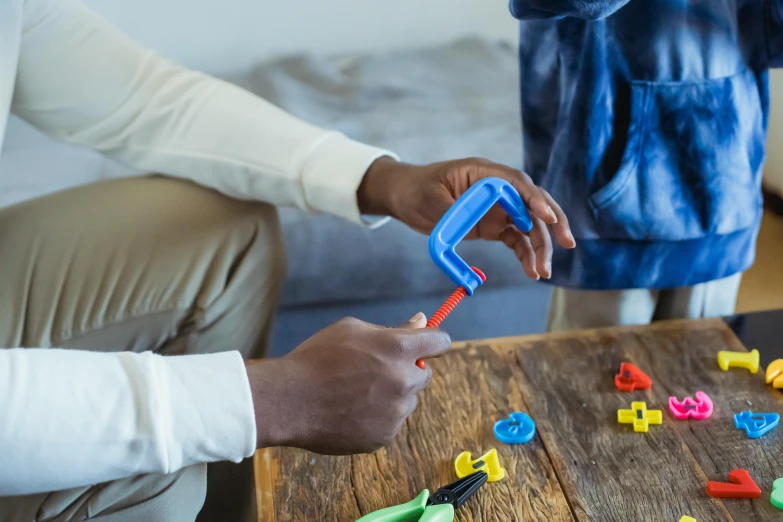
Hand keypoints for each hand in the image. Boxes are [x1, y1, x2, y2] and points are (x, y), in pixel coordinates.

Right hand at [245, 313, 448, 454]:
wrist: (289, 401)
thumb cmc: (317, 358)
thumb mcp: (352, 330)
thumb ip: (393, 329)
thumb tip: (421, 322)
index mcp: (398, 349)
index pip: (439, 342)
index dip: (433, 341)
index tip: (426, 344)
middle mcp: (403, 380)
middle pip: (425, 374)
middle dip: (407, 370)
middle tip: (375, 370)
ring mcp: (396, 412)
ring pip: (408, 400)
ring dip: (393, 395)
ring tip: (356, 393)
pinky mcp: (384, 436)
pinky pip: (391, 422)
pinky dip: (379, 417)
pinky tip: (352, 411)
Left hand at [358, 157, 575, 279]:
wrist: (405, 197)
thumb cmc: (417, 189)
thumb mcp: (431, 200)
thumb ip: (452, 213)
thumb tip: (468, 226)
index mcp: (484, 173)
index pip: (516, 183)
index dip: (535, 199)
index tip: (548, 217)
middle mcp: (497, 190)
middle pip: (532, 203)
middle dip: (552, 223)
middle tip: (567, 243)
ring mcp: (498, 208)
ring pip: (528, 226)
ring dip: (539, 247)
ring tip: (542, 271)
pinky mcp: (494, 226)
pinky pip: (516, 240)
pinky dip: (526, 255)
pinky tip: (532, 271)